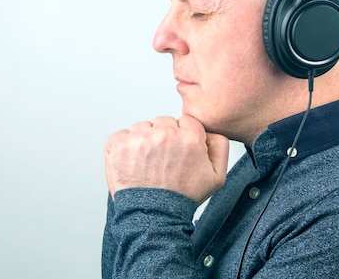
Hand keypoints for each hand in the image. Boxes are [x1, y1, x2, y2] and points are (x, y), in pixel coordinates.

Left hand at [104, 115, 228, 204]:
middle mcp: (164, 133)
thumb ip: (220, 146)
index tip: (178, 153)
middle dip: (164, 138)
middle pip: (164, 122)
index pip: (186, 122)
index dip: (183, 137)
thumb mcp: (216, 177)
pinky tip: (134, 164)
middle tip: (163, 161)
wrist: (153, 217)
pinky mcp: (118, 144)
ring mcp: (139, 138)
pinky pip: (124, 135)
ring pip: (144, 127)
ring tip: (148, 164)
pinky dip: (127, 147)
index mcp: (189, 137)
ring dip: (145, 141)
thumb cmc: (182, 198)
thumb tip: (209, 131)